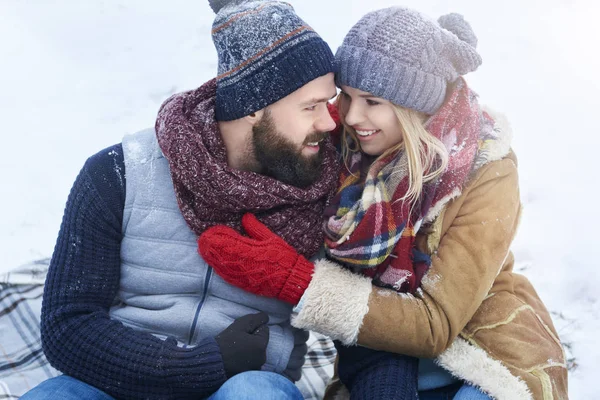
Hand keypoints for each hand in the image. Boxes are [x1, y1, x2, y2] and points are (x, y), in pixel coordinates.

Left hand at [198, 213, 314, 304]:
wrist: (291, 281)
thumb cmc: (284, 258)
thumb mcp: (272, 239)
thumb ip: (256, 228)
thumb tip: (245, 217)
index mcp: (252, 251)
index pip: (229, 243)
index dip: (218, 237)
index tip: (210, 231)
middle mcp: (244, 265)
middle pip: (222, 255)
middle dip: (211, 247)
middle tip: (202, 239)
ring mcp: (243, 276)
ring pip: (222, 266)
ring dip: (212, 258)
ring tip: (204, 249)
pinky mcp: (244, 285)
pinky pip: (227, 277)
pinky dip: (219, 269)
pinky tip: (214, 264)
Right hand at [215, 312, 268, 377]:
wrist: (211, 363)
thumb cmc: (225, 342)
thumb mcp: (240, 325)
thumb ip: (256, 319)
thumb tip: (266, 317)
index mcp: (261, 345)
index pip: (264, 329)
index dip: (252, 328)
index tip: (241, 333)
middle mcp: (262, 358)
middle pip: (260, 341)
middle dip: (251, 338)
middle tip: (237, 340)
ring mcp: (256, 367)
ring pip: (255, 351)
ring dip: (249, 348)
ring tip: (234, 350)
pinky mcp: (249, 374)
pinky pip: (251, 361)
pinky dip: (245, 358)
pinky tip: (235, 358)